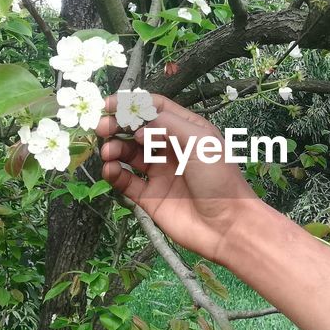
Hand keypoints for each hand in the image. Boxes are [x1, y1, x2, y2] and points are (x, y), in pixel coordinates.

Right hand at [95, 94, 264, 263]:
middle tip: (102, 128)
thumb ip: (167, 124)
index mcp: (187, 130)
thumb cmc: (220, 179)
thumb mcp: (199, 141)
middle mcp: (171, 149)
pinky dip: (114, 174)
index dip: (132, 104)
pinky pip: (125, 182)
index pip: (155, 110)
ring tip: (108, 152)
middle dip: (118, 126)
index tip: (110, 104)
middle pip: (137, 130)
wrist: (227, 225)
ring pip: (128, 155)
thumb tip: (137, 124)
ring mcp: (160, 173)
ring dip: (114, 149)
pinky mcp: (150, 197)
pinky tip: (111, 170)